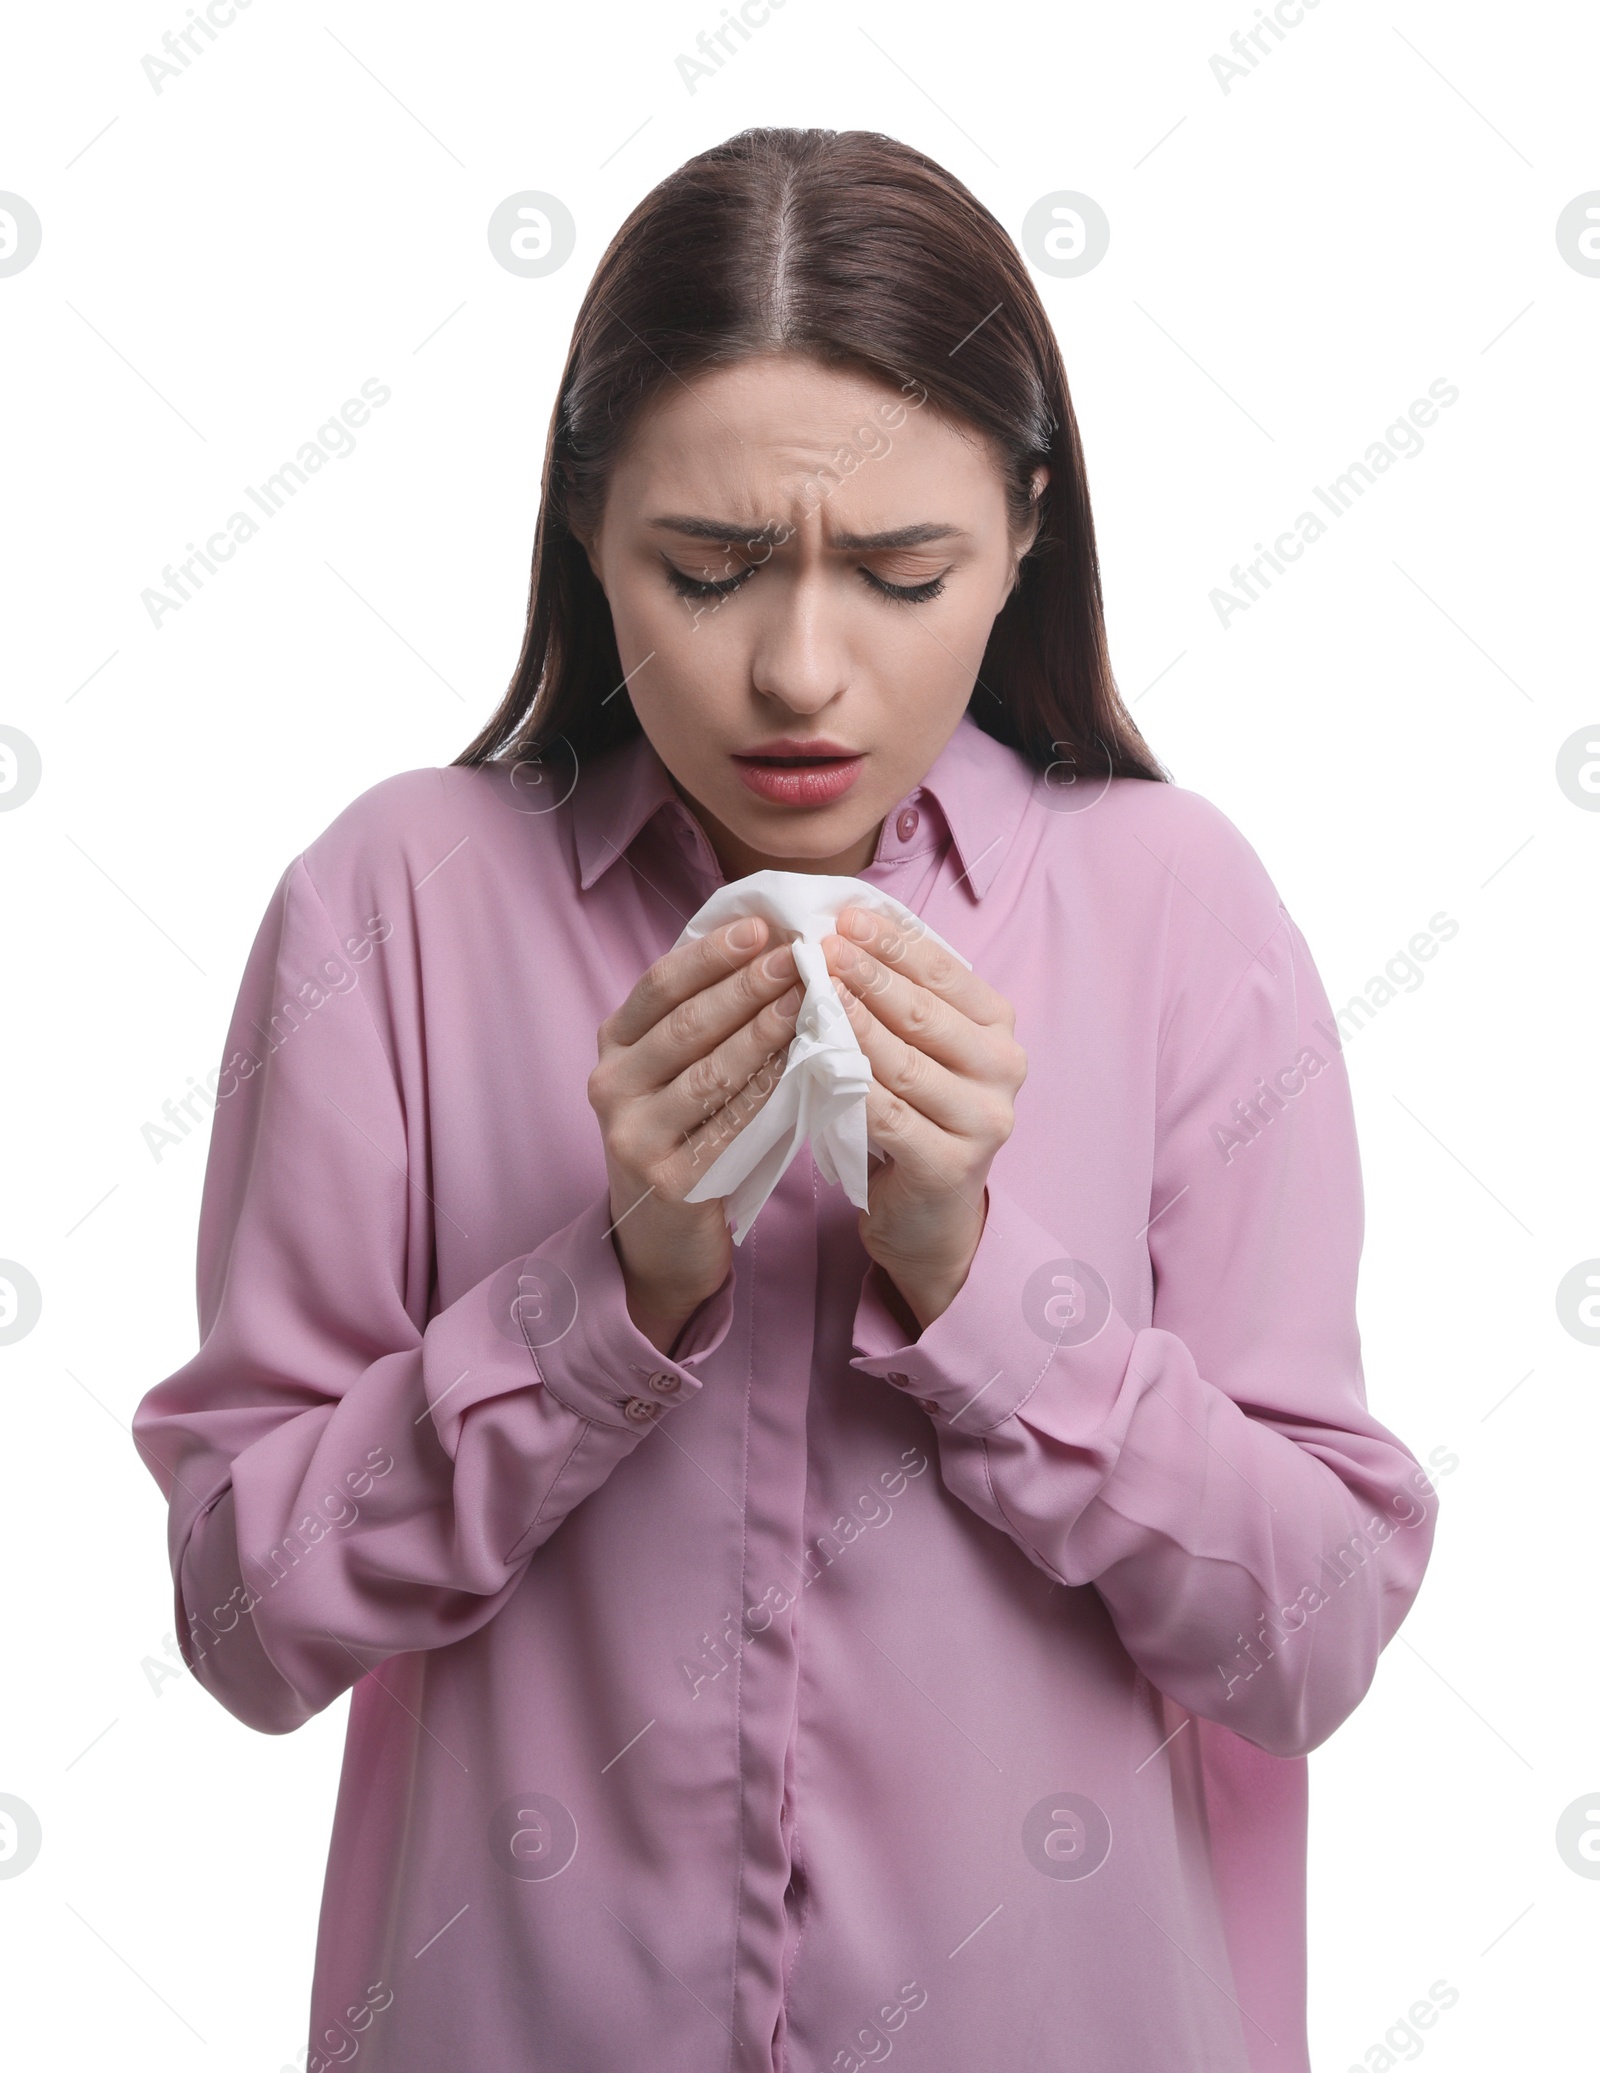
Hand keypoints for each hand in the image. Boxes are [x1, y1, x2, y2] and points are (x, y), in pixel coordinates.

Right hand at [589, 916, 800, 1353]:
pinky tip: (802, 1068)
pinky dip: (766, 1094)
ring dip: (762, 1032)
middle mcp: (611, 1083)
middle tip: (797, 956)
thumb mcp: (678, 1069)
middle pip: (686, 1023)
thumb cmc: (686, 1133)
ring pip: (707, 1073)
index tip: (762, 925)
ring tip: (808, 1001)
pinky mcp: (665, 1180)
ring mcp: (632, 1134)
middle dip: (745, 985)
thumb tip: (768, 942)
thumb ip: (705, 1015)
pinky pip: (726, 1127)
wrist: (662, 1235)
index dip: (711, 953)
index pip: (660, 985)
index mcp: (614, 1044)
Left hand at [823, 906, 1026, 1333]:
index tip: (843, 918)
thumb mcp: (919, 1049)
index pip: (944, 971)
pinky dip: (848, 1086)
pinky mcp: (950, 1165)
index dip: (893, 942)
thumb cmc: (915, 1115)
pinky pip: (888, 1115)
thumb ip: (901, 997)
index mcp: (998, 1029)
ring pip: (903, 1063)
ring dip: (852, 1026)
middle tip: (818, 948)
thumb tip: (847, 926)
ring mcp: (983, 1121)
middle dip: (867, 976)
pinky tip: (814, 1061)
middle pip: (923, 1013)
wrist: (929, 1214)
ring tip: (810, 995)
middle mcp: (1003, 1070)